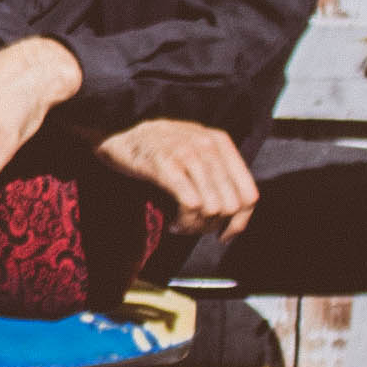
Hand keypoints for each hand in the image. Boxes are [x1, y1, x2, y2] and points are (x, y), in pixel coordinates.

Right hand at [97, 117, 259, 241]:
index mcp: (220, 142)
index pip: (248, 194)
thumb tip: (234, 212)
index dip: (239, 222)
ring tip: (180, 226)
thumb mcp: (194, 148)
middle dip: (212, 226)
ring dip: (196, 227)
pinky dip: (185, 222)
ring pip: (212, 208)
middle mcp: (208, 146)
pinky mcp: (166, 165)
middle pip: (230, 205)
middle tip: (192, 229)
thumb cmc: (156, 146)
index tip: (224, 236)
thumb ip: (216, 170)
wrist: (117, 130)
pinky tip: (172, 223)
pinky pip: (191, 205)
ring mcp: (187, 154)